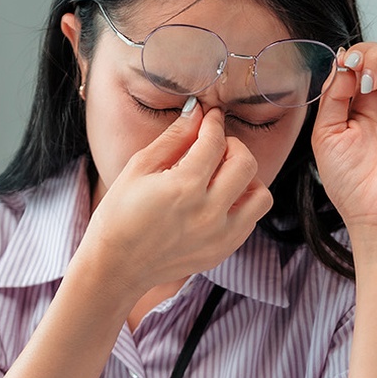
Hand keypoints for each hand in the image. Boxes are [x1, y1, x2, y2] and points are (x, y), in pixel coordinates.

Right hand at [85, 104, 273, 293]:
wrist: (115, 265)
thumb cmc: (119, 215)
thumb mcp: (138, 168)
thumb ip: (173, 138)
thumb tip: (197, 111)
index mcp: (184, 187)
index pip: (215, 142)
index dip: (213, 123)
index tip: (210, 117)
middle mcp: (208, 213)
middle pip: (245, 162)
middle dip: (231, 146)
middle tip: (213, 146)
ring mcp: (220, 236)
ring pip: (261, 194)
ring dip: (245, 178)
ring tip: (221, 177)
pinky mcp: (223, 250)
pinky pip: (252, 219)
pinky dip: (242, 203)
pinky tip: (217, 200)